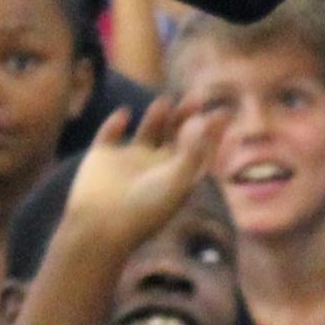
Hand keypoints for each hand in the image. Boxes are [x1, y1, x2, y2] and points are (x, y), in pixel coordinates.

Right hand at [58, 97, 219, 256]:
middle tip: (195, 98)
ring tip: (164, 102)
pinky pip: (109, 134)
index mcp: (176, 179)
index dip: (211, 132)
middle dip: (185, 117)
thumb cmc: (146, 208)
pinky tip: (124, 114)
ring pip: (146, 132)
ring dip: (156, 116)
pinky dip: (115, 122)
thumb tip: (202, 121)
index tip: (222, 112)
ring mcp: (128, 163)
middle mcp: (154, 169)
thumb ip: (192, 151)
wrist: (102, 227)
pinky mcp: (102, 158)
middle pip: (174, 136)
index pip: (197, 150)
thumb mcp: (177, 181)